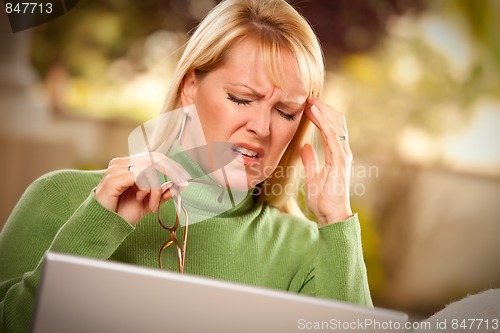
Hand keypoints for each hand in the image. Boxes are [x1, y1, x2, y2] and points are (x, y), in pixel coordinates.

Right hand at [95, 152, 190, 225]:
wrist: (104, 225)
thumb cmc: (122, 213)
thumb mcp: (148, 202)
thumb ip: (162, 192)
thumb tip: (179, 185)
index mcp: (129, 164)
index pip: (155, 156)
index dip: (172, 165)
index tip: (185, 178)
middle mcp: (122, 163)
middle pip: (155, 158)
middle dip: (172, 171)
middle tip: (182, 184)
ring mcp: (116, 169)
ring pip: (149, 169)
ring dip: (156, 189)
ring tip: (153, 205)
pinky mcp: (114, 178)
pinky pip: (140, 177)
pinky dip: (149, 190)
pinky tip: (145, 202)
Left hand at [301, 97, 352, 225]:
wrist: (332, 217)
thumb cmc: (324, 200)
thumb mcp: (313, 177)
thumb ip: (310, 161)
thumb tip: (305, 147)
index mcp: (337, 155)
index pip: (332, 128)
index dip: (322, 115)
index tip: (308, 105)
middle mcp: (343, 153)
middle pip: (337, 122)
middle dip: (323, 108)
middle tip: (308, 97)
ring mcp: (343, 156)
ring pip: (336, 126)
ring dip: (322, 111)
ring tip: (310, 100)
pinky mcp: (340, 162)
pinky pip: (332, 137)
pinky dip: (324, 123)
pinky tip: (315, 113)